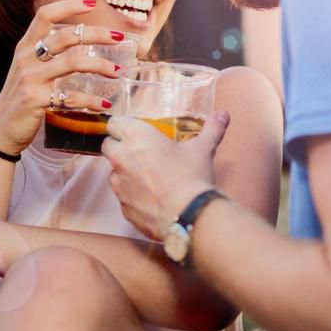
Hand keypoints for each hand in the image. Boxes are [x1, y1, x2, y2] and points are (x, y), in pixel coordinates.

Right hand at [0, 0, 125, 153]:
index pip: (45, 14)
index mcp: (25, 47)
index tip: (92, 3)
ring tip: (117, 72)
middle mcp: (26, 58)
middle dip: (96, 34)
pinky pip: (71, 96)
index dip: (68, 5)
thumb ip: (48, 55)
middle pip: (66, 36)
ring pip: (73, 62)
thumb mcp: (28, 69)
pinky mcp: (36, 100)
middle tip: (119, 37)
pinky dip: (91, 100)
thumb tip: (82, 43)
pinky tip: (104, 104)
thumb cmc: (20, 98)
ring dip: (100, 66)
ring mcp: (30, 78)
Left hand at [103, 110, 230, 239]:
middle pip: (108, 145)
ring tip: (149, 176)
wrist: (188, 215)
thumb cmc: (191, 177)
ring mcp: (119, 184)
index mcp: (137, 137)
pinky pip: (122, 196)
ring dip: (125, 171)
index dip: (123, 125)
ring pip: (113, 172)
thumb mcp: (204, 148)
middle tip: (141, 151)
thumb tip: (223, 115)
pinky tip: (152, 196)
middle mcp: (122, 157)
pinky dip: (133, 194)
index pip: (114, 123)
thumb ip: (212, 128)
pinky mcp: (123, 207)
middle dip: (120, 146)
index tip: (134, 129)